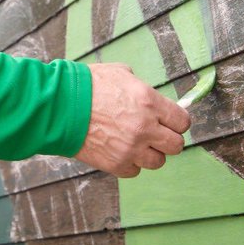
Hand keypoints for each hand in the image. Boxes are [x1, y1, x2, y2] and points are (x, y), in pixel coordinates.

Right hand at [74, 62, 190, 177]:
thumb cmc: (88, 86)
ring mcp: (131, 149)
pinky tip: (121, 150)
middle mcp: (145, 128)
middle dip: (168, 139)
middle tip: (157, 134)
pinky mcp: (117, 164)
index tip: (171, 121)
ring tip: (137, 143)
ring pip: (158, 162)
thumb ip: (141, 87)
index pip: (182, 122)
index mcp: (150, 103)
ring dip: (151, 153)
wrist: (61, 106)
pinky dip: (131, 163)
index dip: (178, 121)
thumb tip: (151, 97)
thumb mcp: (121, 73)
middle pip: (176, 145)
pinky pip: (135, 171)